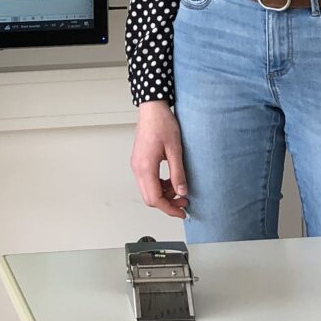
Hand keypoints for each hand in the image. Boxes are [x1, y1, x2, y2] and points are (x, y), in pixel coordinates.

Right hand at [130, 101, 188, 218]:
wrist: (152, 108)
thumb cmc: (162, 123)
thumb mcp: (175, 149)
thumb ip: (178, 173)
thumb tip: (182, 192)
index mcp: (145, 167)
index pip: (155, 198)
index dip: (169, 209)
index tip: (182, 212)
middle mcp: (138, 168)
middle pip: (149, 198)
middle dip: (167, 204)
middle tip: (183, 202)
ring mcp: (137, 165)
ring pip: (148, 190)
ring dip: (164, 195)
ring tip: (180, 190)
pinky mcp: (139, 161)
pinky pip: (147, 180)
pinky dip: (160, 185)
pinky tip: (171, 180)